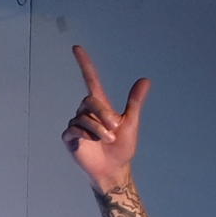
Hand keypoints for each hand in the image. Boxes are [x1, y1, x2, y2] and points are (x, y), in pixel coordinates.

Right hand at [62, 45, 151, 192]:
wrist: (114, 168)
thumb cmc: (122, 147)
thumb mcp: (131, 123)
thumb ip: (135, 101)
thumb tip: (145, 80)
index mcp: (100, 105)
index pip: (90, 79)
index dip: (84, 63)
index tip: (76, 48)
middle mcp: (86, 112)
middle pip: (89, 101)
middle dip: (103, 114)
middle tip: (115, 129)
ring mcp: (76, 124)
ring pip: (83, 118)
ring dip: (99, 130)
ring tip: (108, 140)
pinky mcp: (70, 137)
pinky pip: (74, 129)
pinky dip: (86, 135)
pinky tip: (91, 142)